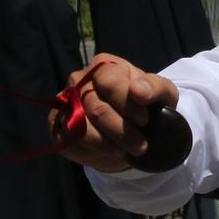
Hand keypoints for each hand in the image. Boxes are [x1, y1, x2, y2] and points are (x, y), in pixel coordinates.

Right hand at [54, 57, 179, 173]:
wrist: (130, 129)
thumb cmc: (145, 105)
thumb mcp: (161, 94)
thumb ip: (155, 88)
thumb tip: (138, 90)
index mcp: (104, 66)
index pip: (109, 81)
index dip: (127, 103)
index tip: (144, 120)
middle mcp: (79, 80)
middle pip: (97, 108)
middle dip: (123, 132)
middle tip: (141, 146)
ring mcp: (65, 103)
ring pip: (83, 129)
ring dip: (109, 145)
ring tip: (127, 151)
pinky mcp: (57, 126)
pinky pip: (71, 143)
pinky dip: (93, 152)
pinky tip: (109, 152)